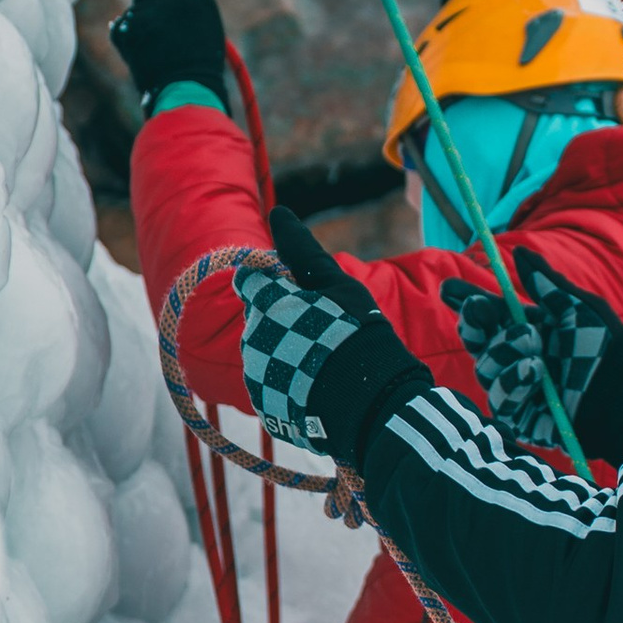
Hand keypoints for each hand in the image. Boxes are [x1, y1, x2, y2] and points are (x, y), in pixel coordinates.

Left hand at [110, 0, 233, 108]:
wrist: (185, 92)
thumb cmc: (198, 62)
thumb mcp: (206, 23)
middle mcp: (176, 0)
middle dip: (150, 4)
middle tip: (163, 30)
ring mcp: (152, 14)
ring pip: (135, 8)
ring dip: (140, 24)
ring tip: (157, 47)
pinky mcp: (132, 30)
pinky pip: (122, 25)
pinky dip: (127, 38)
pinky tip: (143, 53)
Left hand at [236, 207, 432, 462]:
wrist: (372, 405)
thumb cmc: (357, 334)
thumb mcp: (336, 285)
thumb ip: (301, 250)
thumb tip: (278, 212)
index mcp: (264, 303)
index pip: (250, 278)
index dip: (276, 281)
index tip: (304, 293)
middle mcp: (252, 340)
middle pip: (260, 318)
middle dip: (284, 319)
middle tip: (326, 332)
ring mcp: (258, 379)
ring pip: (266, 354)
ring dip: (289, 353)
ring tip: (327, 363)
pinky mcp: (268, 409)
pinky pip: (276, 388)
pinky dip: (294, 385)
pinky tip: (323, 387)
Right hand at [440, 250, 622, 451]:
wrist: (621, 390)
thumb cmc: (605, 346)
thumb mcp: (576, 308)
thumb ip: (545, 284)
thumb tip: (520, 253)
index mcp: (527, 329)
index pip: (487, 316)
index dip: (466, 302)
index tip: (450, 288)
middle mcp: (516, 358)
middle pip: (475, 341)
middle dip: (474, 323)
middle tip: (483, 310)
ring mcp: (516, 388)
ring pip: (484, 367)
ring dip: (505, 351)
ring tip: (535, 349)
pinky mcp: (520, 416)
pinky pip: (499, 398)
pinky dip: (513, 381)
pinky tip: (535, 372)